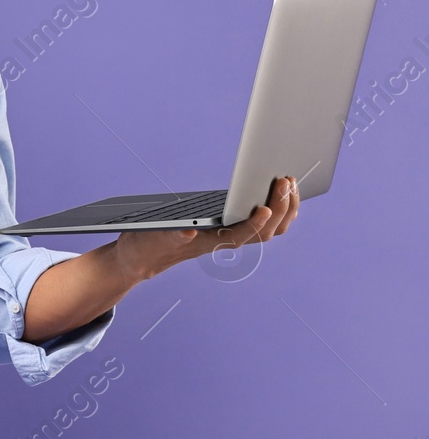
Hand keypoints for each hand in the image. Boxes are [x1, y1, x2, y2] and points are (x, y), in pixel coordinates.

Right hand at [111, 174, 300, 282]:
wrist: (147, 257)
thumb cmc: (150, 244)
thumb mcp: (155, 237)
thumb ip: (173, 235)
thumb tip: (189, 232)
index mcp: (209, 243)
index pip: (240, 236)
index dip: (255, 224)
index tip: (266, 208)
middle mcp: (226, 241)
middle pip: (265, 232)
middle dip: (280, 208)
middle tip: (286, 181)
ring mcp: (233, 237)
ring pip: (271, 230)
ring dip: (285, 209)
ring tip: (290, 184)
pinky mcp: (234, 229)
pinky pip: (267, 224)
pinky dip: (280, 209)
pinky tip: (282, 194)